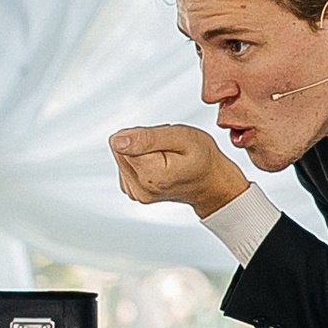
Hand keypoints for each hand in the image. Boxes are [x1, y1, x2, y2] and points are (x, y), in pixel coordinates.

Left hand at [110, 125, 248, 217]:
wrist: (211, 183)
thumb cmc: (202, 158)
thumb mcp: (181, 138)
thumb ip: (147, 138)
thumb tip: (116, 141)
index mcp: (150, 175)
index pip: (122, 142)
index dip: (142, 134)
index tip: (164, 140)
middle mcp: (138, 189)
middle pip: (119, 149)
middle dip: (141, 142)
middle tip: (167, 147)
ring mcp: (135, 193)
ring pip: (122, 157)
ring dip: (142, 151)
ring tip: (167, 156)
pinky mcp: (133, 191)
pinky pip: (126, 165)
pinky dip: (141, 160)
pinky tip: (161, 163)